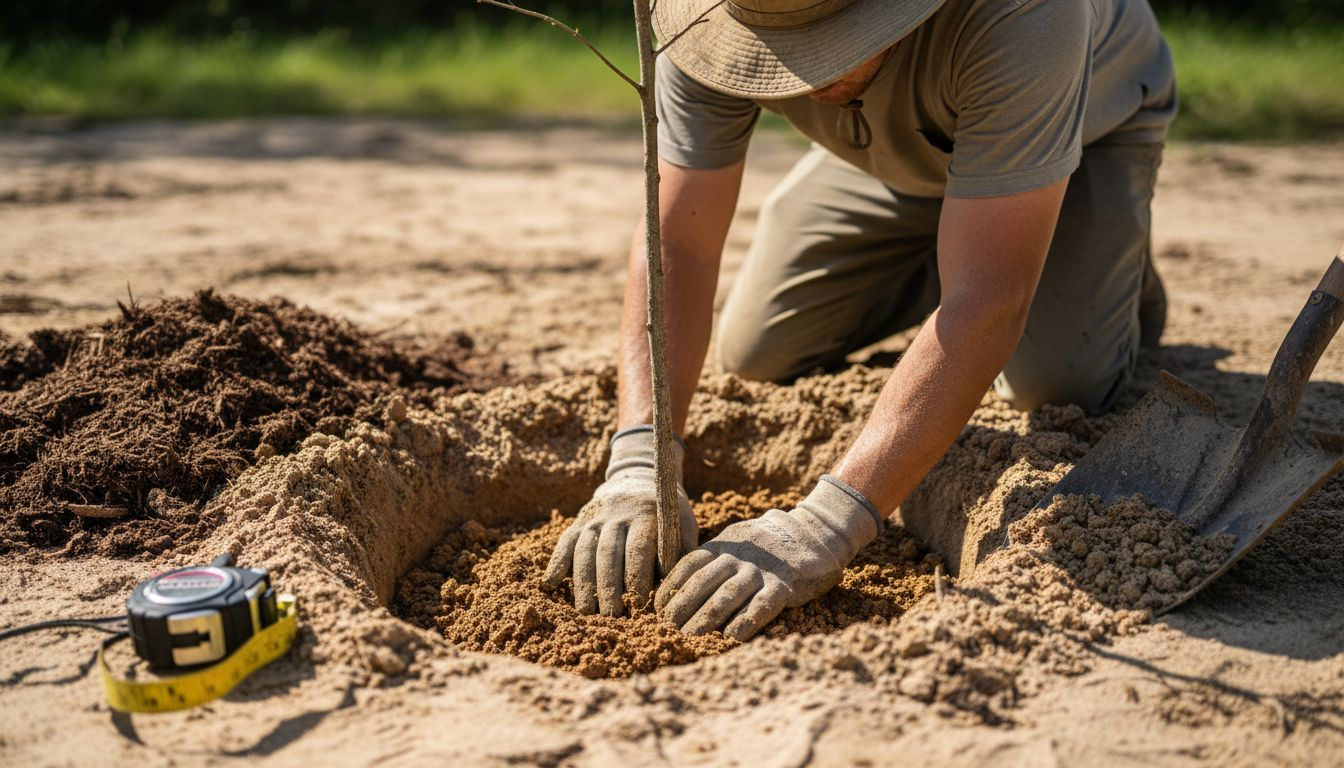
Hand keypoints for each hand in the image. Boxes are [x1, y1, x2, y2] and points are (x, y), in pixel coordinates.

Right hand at [545, 426, 697, 615]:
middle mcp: (616, 514)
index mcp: (645, 514)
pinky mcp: (579, 522)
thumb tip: (675, 585)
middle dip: (608, 586)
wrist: (640, 477)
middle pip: (608, 553)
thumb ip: (681, 550)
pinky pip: (565, 542)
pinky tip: (549, 585)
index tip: (638, 602)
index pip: (637, 547)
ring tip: (585, 611)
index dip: (637, 575)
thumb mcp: (683, 522)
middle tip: (611, 616)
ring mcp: (594, 517)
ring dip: (583, 582)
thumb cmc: (667, 512)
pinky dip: (556, 563)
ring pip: (584, 550)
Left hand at [654, 475, 881, 639]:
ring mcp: (763, 570)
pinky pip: (762, 606)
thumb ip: (714, 559)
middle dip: (683, 605)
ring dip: (706, 617)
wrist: (816, 532)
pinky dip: (745, 622)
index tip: (659, 609)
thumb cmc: (768, 545)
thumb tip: (679, 585)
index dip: (672, 587)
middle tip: (668, 627)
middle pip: (703, 581)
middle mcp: (741, 556)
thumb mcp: (738, 541)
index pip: (690, 564)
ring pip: (728, 595)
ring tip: (690, 635)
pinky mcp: (785, 585)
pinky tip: (731, 637)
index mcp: (725, 544)